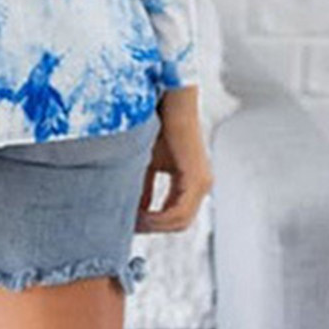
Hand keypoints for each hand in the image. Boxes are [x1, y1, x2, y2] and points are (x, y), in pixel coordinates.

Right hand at [137, 87, 213, 233]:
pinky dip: (158, 217)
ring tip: (130, 220)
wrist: (169, 101)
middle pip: (177, 223)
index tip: (128, 222)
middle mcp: (201, 186)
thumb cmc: (157, 126)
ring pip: (179, 221)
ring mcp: (202, 184)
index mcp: (192, 183)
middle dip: (151, 227)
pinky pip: (179, 212)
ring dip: (152, 224)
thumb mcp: (146, 164)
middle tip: (126, 225)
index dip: (152, 223)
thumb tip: (131, 213)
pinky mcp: (197, 180)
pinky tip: (139, 214)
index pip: (175, 216)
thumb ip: (142, 188)